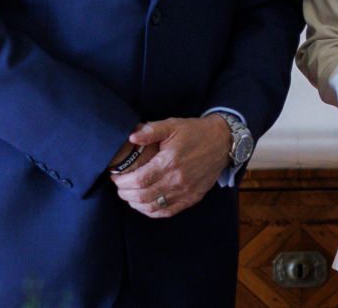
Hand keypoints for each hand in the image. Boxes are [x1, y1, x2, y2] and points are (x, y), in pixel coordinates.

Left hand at [111, 116, 231, 217]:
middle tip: (119, 187)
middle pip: (143, 196)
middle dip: (125, 194)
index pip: (140, 179)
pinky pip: (168, 212)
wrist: (222, 142)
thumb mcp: (172, 125)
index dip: (123, 182)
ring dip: (136, 204)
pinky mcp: (192, 198)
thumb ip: (151, 131)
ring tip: (128, 196)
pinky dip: (152, 211)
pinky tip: (144, 205)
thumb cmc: (195, 132)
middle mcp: (178, 180)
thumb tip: (131, 137)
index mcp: (170, 161)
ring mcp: (186, 192)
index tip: (115, 178)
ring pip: (153, 207)